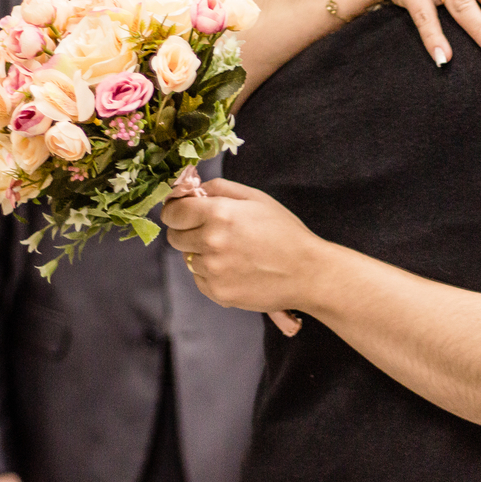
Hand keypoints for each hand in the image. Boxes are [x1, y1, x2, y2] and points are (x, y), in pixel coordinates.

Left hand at [162, 179, 324, 311]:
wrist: (307, 272)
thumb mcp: (257, 198)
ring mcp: (213, 270)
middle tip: (212, 232)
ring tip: (232, 253)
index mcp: (219, 214)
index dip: (175, 211)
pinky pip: (200, 279)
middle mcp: (211, 242)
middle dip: (187, 231)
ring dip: (202, 254)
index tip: (182, 212)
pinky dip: (211, 274)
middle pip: (174, 236)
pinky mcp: (218, 293)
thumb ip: (220, 188)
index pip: (172, 212)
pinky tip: (236, 269)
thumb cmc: (285, 232)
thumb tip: (193, 189)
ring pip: (188, 259)